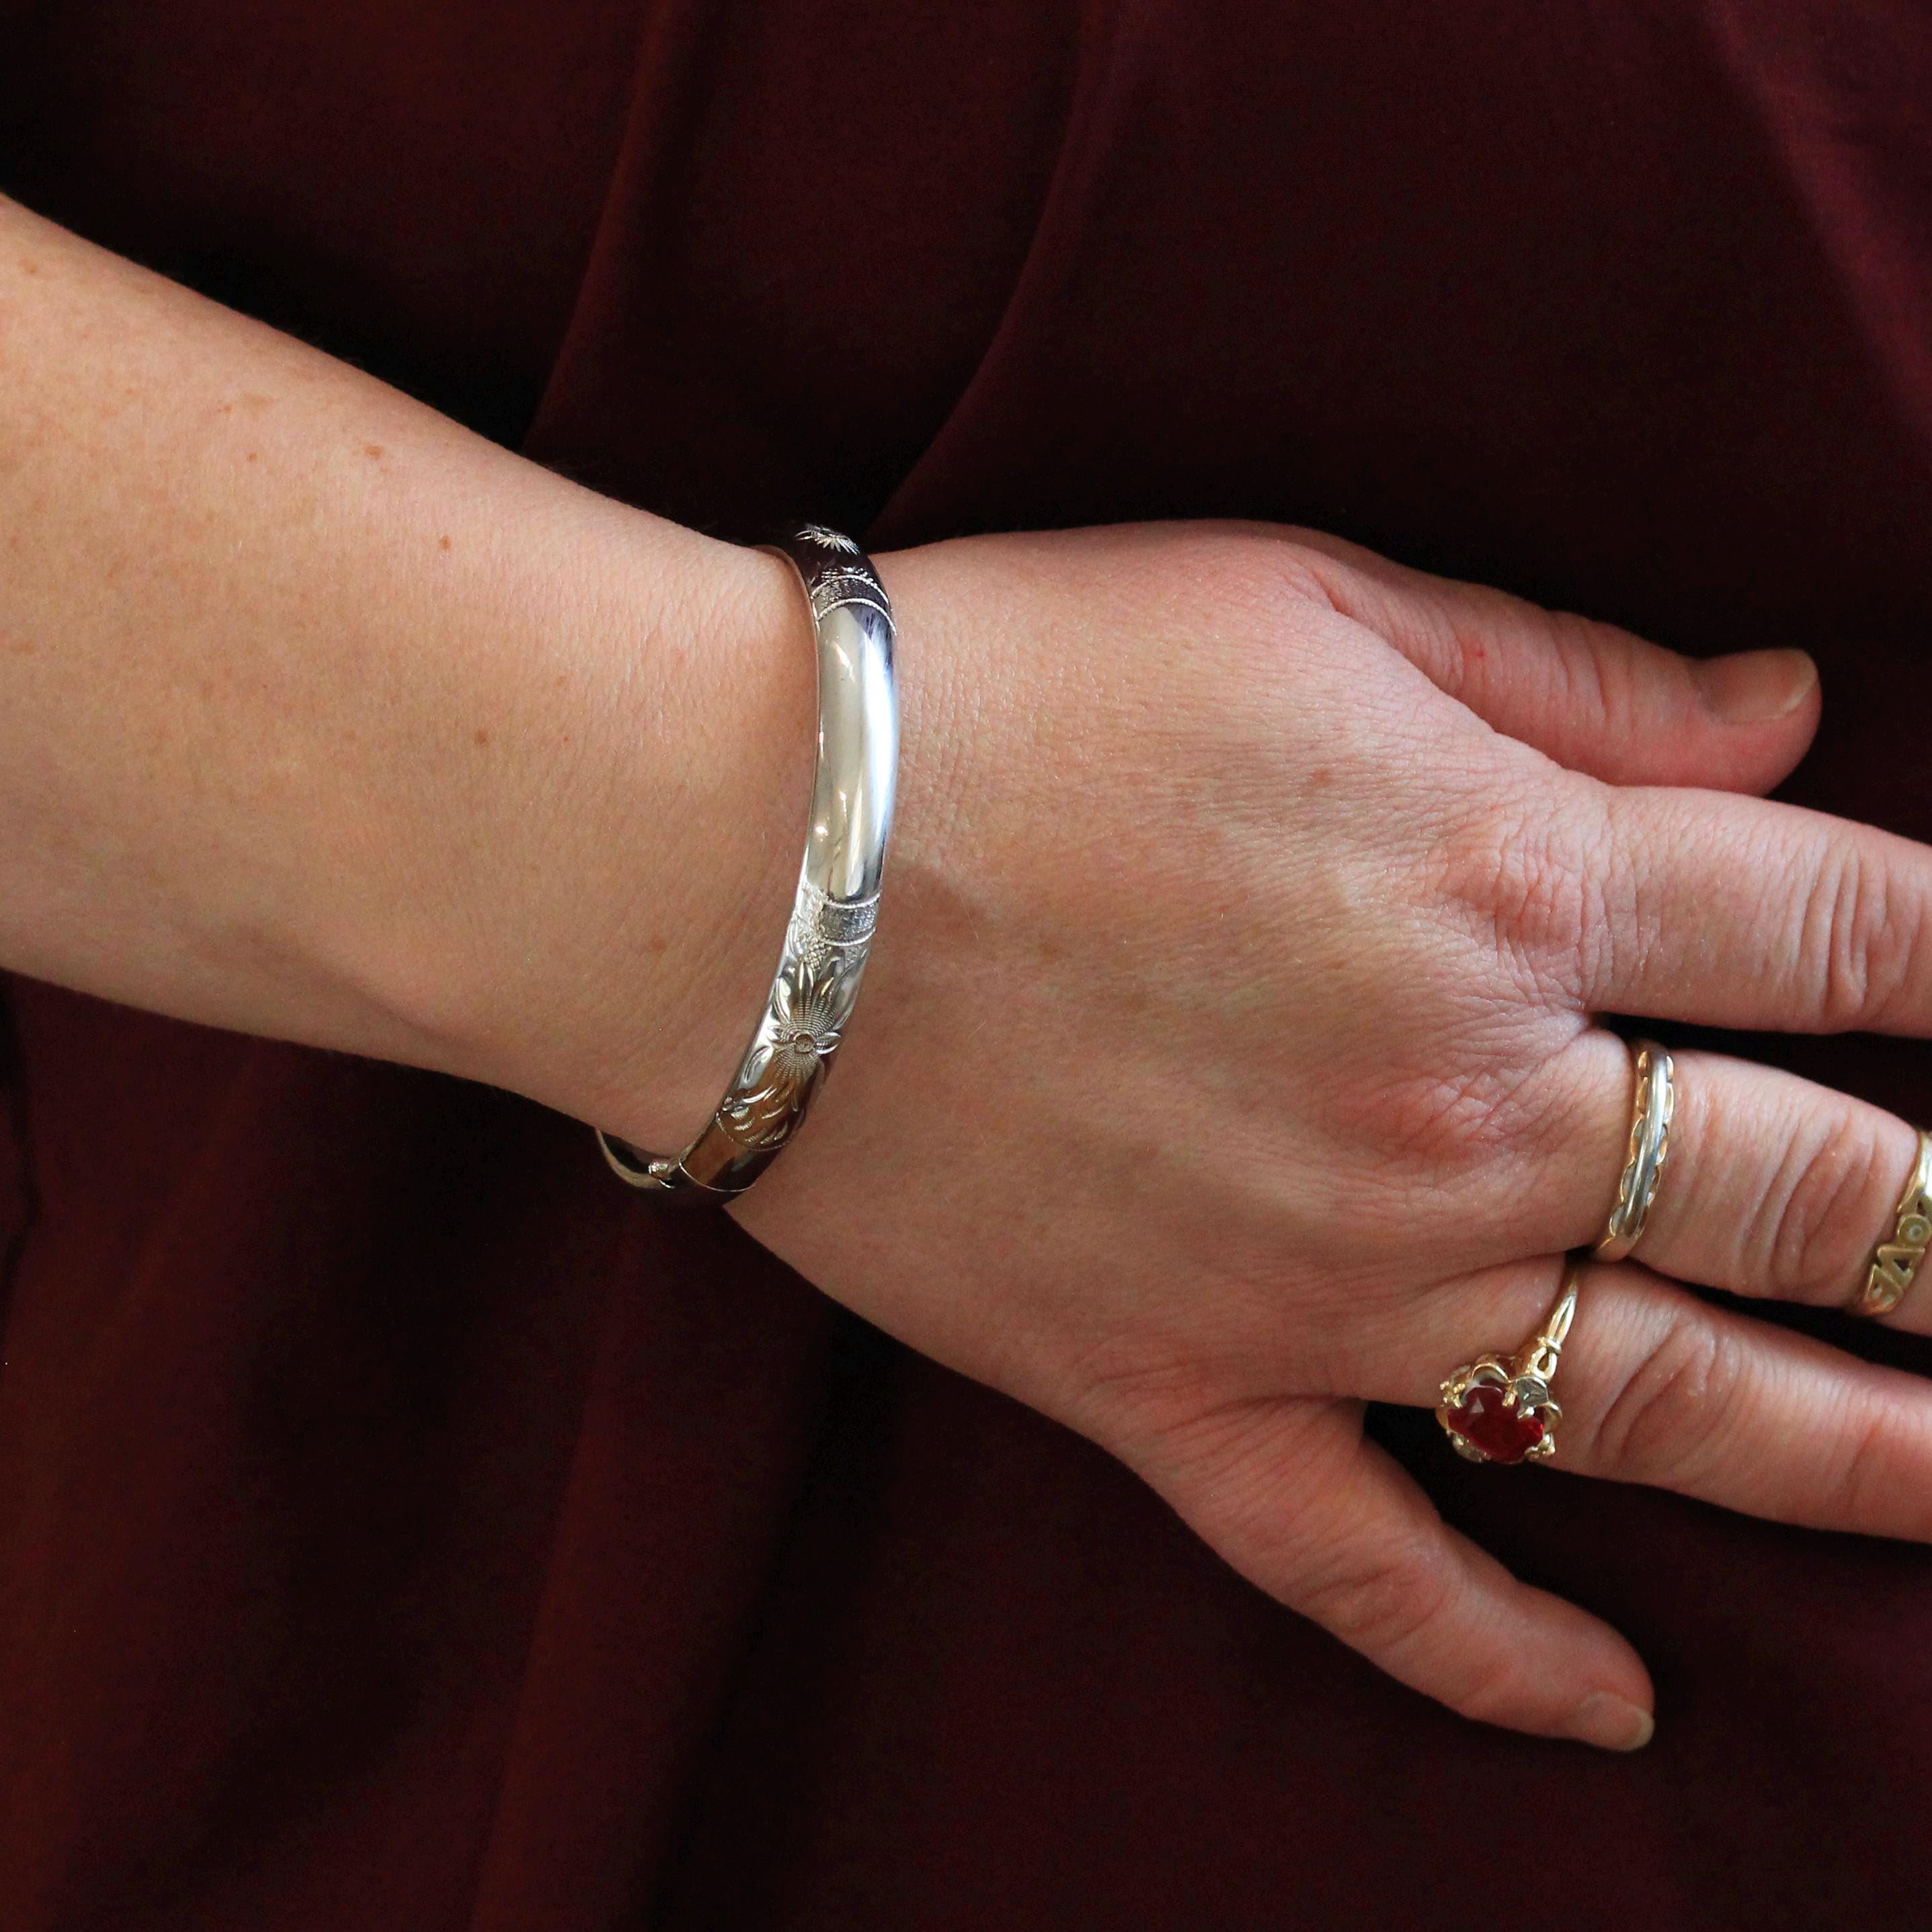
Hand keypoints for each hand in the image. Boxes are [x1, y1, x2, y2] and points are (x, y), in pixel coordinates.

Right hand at [695, 520, 1931, 1749]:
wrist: (726, 853)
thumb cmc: (1011, 684)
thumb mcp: (1304, 602)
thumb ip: (1567, 676)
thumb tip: (1788, 715)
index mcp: (1511, 881)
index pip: (1858, 937)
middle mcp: (1462, 1108)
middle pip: (1820, 1195)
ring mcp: (1326, 1287)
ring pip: (1659, 1411)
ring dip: (1860, 1457)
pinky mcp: (1175, 1392)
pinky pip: (1370, 1565)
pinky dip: (1502, 1652)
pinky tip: (1619, 1706)